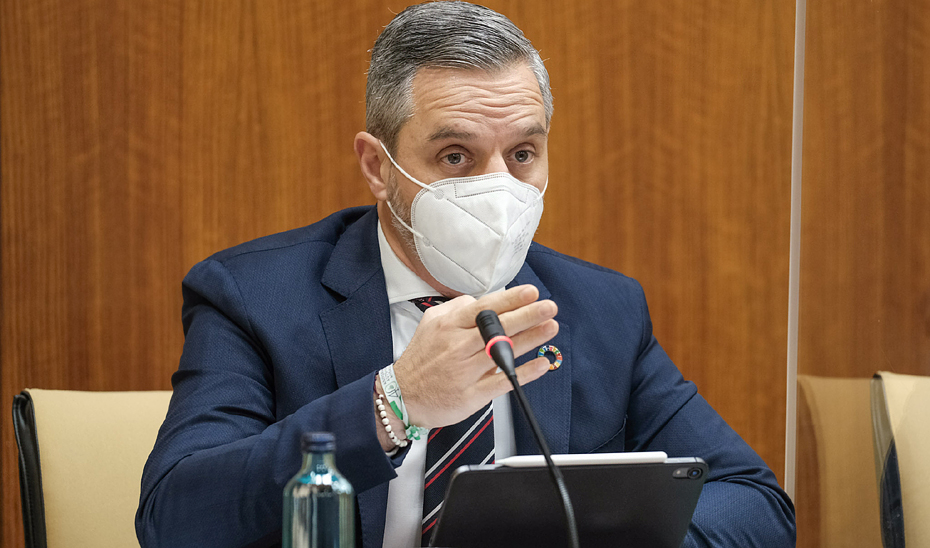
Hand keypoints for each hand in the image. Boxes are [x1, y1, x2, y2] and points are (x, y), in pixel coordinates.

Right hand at [394, 284, 558, 428]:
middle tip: (549, 307)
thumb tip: (483, 300)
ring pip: (502, 352)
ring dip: (531, 339)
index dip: (510, 300)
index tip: (531, 293)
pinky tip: (540, 364)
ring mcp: (465, 371)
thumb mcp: (431, 323)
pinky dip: (523, 373)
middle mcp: (458, 346)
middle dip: (527, 315)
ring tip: (550, 328)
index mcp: (449, 326)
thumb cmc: (422, 359)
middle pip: (497, 327)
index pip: (484, 308)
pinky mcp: (471, 395)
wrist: (403, 396)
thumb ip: (457, 309)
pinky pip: (501, 382)